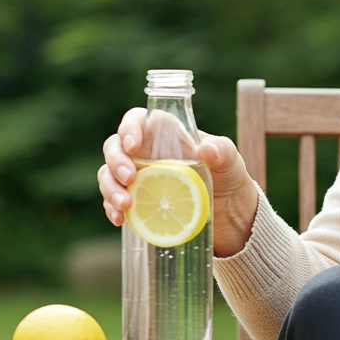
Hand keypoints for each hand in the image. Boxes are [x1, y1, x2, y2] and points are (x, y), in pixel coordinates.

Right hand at [99, 108, 260, 257]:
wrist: (230, 216)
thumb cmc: (228, 178)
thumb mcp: (231, 163)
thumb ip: (223, 151)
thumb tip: (208, 149)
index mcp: (166, 134)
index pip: (137, 120)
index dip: (129, 128)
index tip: (133, 145)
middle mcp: (146, 153)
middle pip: (115, 147)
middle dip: (116, 161)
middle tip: (129, 178)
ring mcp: (139, 178)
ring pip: (108, 174)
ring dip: (110, 187)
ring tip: (125, 204)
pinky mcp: (136, 202)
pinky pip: (113, 201)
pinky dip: (111, 209)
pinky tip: (120, 219)